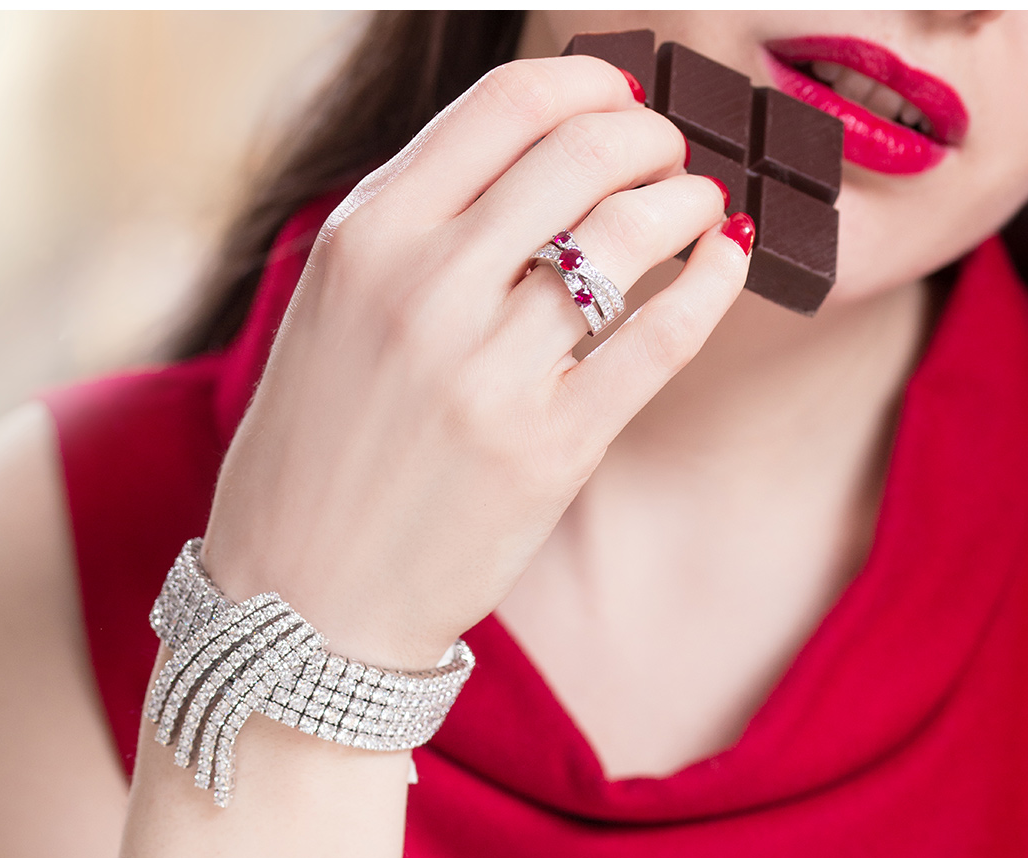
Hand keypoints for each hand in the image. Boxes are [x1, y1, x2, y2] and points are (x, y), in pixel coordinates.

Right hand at [201, 54, 750, 669]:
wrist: (299, 604)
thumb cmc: (311, 455)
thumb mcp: (328, 312)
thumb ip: (413, 231)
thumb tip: (525, 162)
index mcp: (365, 239)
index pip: (507, 104)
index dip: (588, 82)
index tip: (619, 95)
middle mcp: (425, 288)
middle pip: (584, 152)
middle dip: (651, 135)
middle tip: (668, 155)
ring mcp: (489, 370)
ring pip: (632, 232)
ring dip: (688, 200)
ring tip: (699, 208)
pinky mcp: (550, 448)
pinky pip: (661, 335)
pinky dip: (713, 282)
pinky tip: (728, 261)